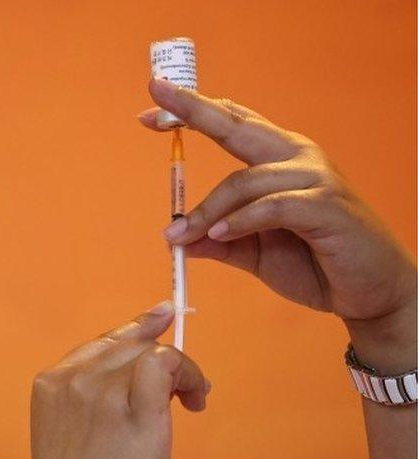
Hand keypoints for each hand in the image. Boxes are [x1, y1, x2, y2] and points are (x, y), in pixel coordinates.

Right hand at [19, 302, 209, 458]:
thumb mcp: (71, 435)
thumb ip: (91, 400)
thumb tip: (138, 372)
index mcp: (49, 384)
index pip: (100, 342)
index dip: (135, 330)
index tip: (160, 317)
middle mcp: (72, 379)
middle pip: (128, 343)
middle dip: (162, 357)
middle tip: (187, 390)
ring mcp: (101, 391)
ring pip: (152, 351)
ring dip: (182, 370)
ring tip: (193, 399)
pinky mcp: (135, 409)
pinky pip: (168, 363)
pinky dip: (189, 373)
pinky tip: (196, 400)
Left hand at [138, 78, 416, 365]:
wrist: (368, 292)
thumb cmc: (314, 263)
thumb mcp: (252, 252)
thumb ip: (217, 242)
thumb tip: (174, 239)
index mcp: (278, 158)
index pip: (232, 124)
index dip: (192, 113)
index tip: (149, 112)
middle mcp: (296, 156)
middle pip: (237, 126)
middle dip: (194, 111)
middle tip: (153, 106)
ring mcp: (314, 178)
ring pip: (245, 180)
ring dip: (207, 209)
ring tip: (179, 235)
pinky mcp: (326, 206)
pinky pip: (272, 206)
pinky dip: (241, 220)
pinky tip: (220, 234)